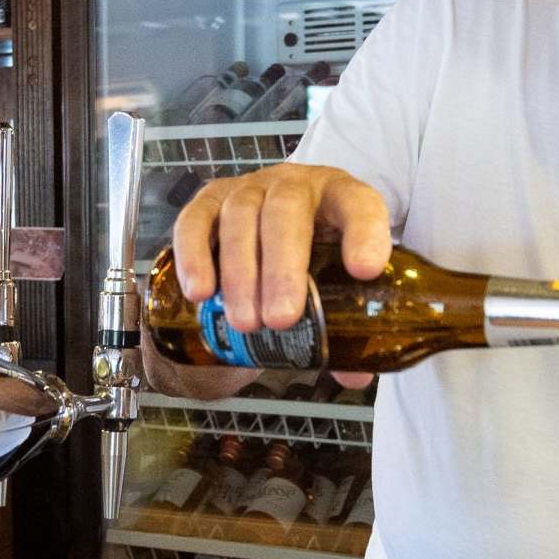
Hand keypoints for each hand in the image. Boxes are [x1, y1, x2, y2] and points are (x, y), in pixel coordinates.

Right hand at [171, 163, 389, 334]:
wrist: (271, 224)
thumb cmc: (312, 253)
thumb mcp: (336, 276)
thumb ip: (347, 323)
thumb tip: (353, 373)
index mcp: (340, 198)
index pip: (359, 204)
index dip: (364, 234)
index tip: (364, 271)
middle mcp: (293, 185)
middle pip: (286, 211)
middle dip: (282, 267)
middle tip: (281, 319)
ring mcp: (248, 188)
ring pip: (240, 216)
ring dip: (240, 272)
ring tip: (245, 322)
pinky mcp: (209, 199)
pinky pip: (195, 220)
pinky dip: (194, 255)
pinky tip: (200, 293)